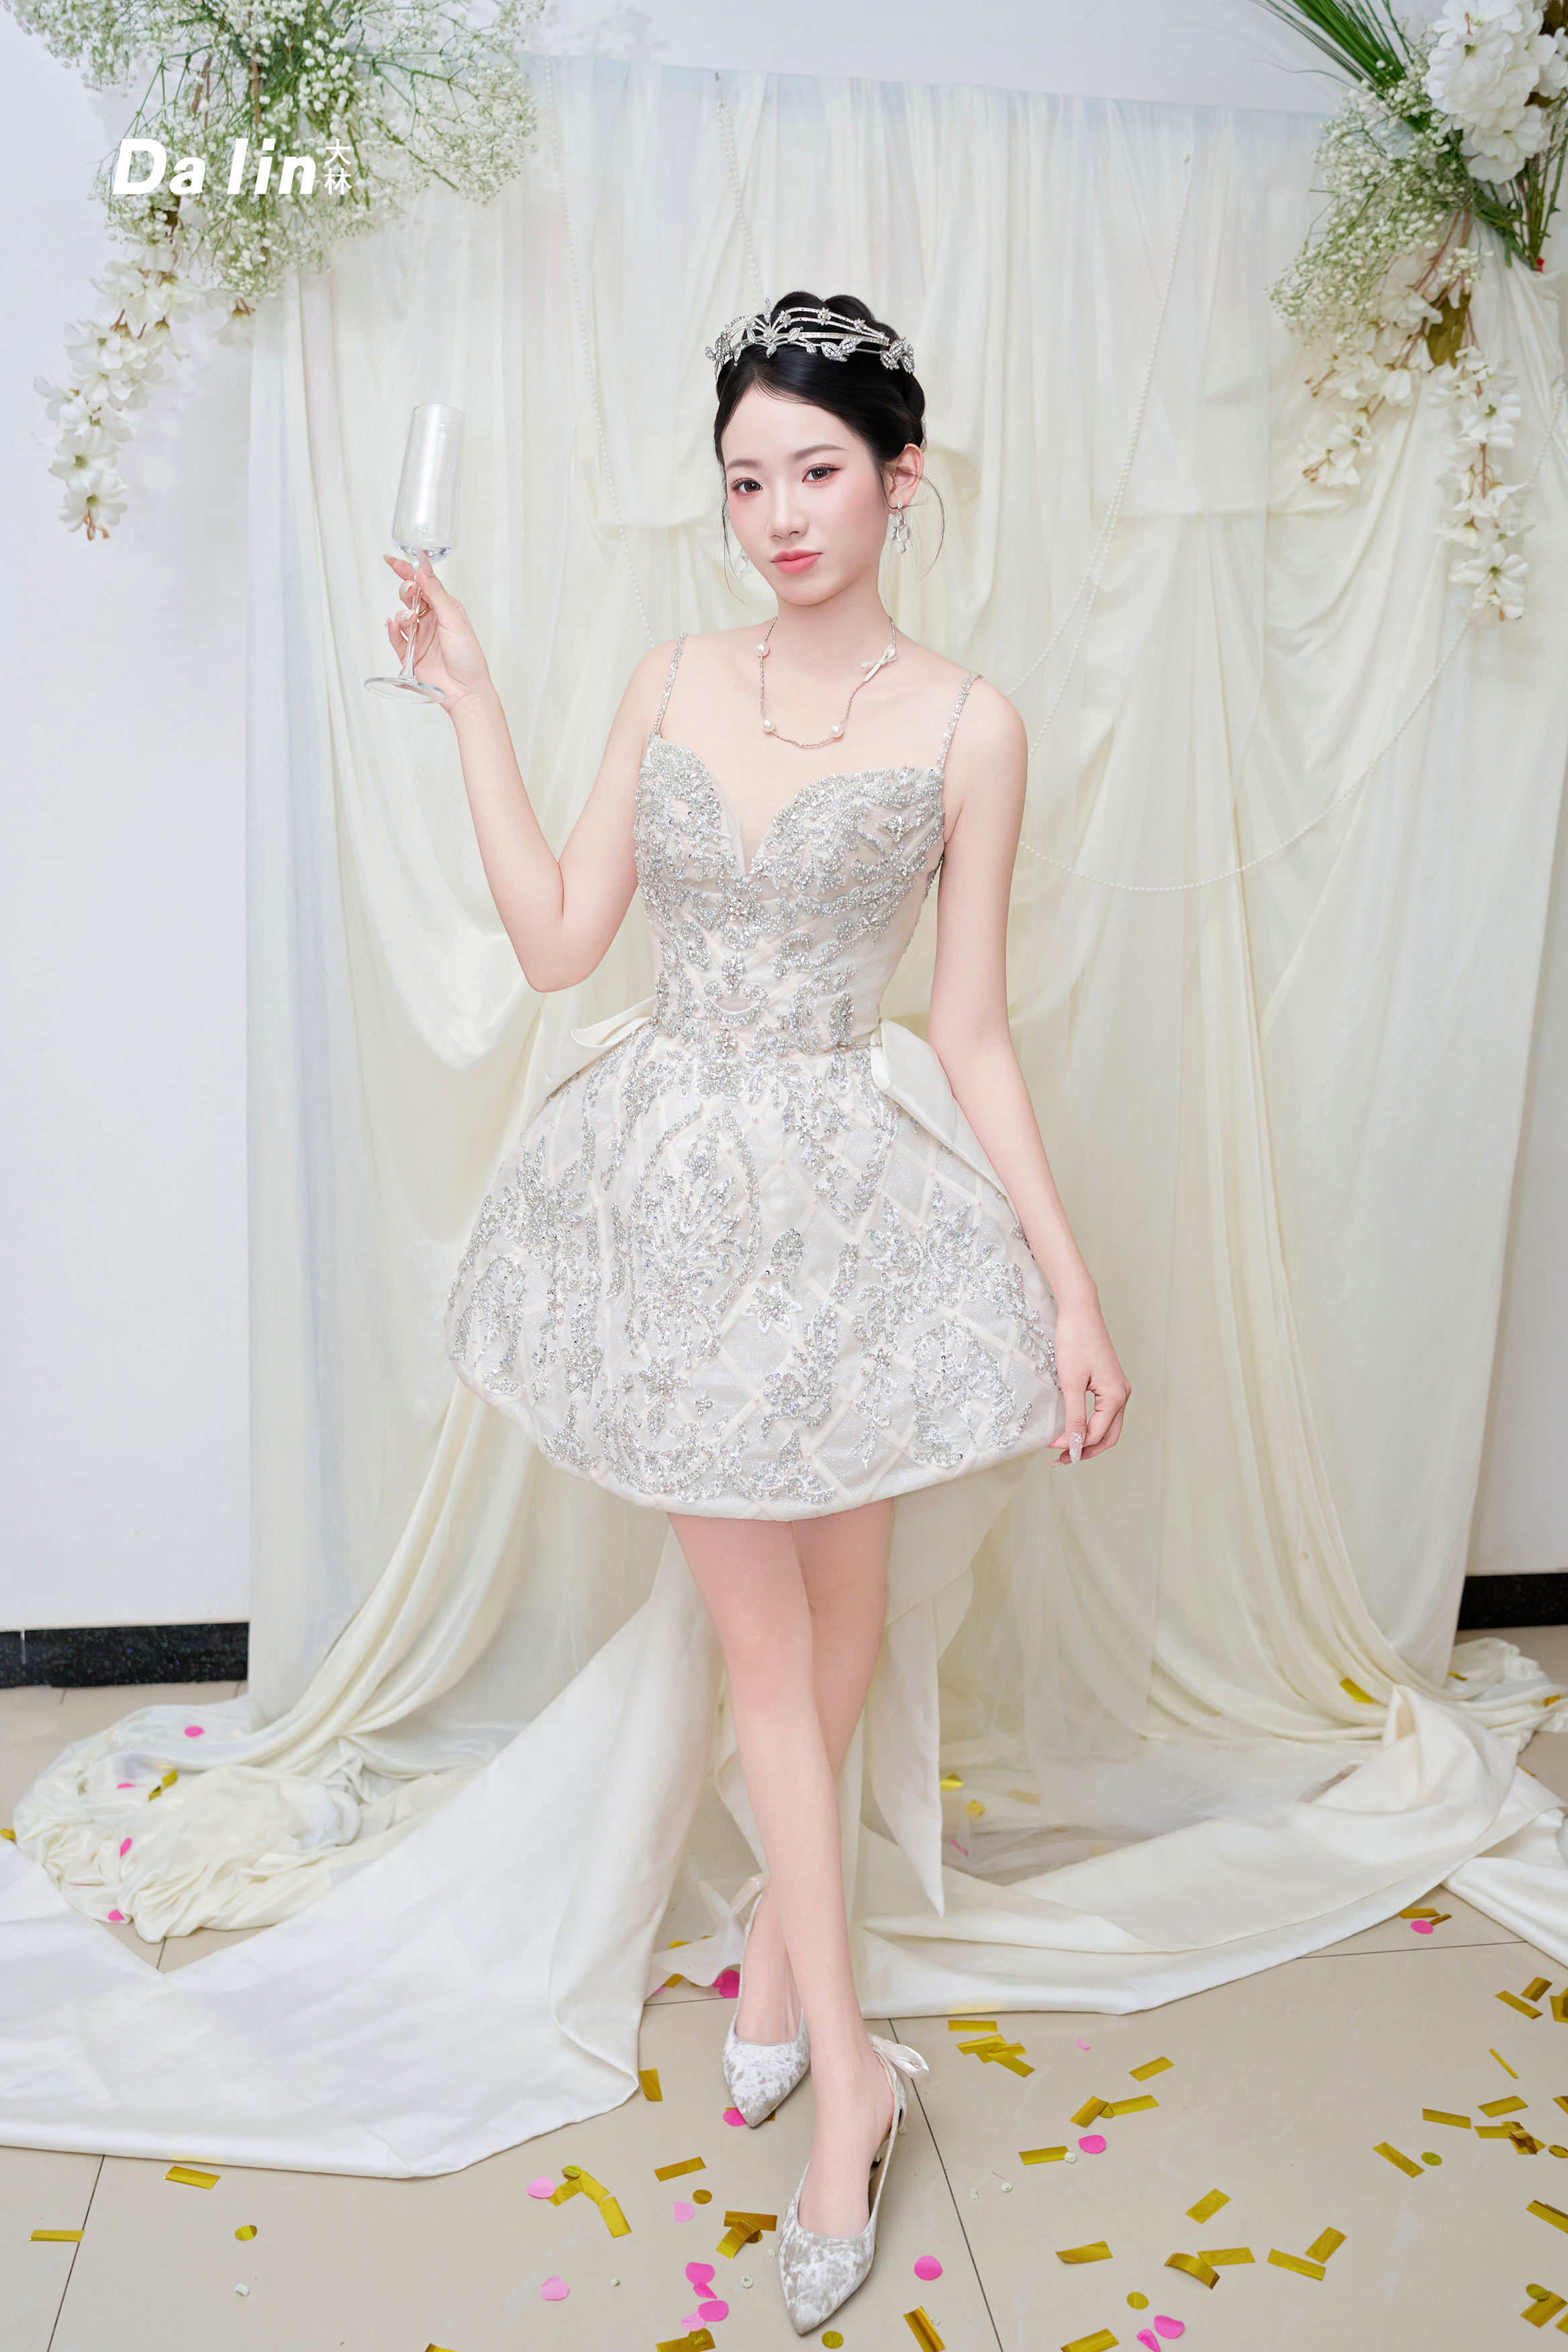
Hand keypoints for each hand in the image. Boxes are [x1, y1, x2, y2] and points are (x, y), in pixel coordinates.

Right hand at [382, 554, 493, 711]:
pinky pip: (395, 638)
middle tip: (410, 591)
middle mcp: (430, 620)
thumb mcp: (454, 620)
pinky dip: (392, 631)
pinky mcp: (410, 654)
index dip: (408, 572)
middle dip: (406, 590)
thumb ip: (437, 594)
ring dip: (402, 613)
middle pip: (409, 597)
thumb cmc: (468, 656)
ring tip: (410, 620)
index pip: (423, 585)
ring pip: (401, 616)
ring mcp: (419, 637)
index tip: (394, 562)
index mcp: (444, 608)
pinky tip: (393, 626)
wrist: (465, 690)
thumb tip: (424, 570)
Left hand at [1048, 1296, 1130, 1464]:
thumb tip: (1075, 1443)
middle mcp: (1122, 1394)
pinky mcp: (1110, 1382)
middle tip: (1062, 1459)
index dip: (1075, 1445)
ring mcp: (1118, 1388)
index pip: (1097, 1434)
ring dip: (1089, 1440)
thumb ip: (1075, 1415)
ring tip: (1068, 1449)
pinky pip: (1105, 1412)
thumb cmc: (1075, 1341)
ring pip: (1108, 1426)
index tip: (1052, 1448)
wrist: (1079, 1311)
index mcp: (1116, 1396)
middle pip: (1108, 1436)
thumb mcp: (1071, 1382)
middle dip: (1086, 1450)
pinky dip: (1092, 1425)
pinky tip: (1075, 1427)